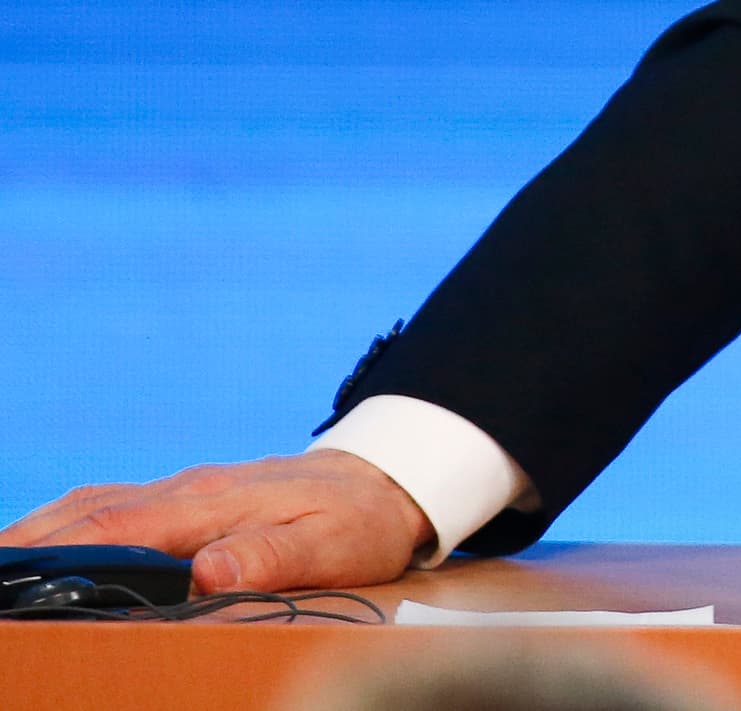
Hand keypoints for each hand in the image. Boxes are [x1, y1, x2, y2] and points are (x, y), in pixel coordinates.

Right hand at [4, 452, 431, 591]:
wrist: (388, 476)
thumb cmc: (360, 518)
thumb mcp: (331, 544)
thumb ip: (270, 556)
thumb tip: (208, 574)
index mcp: (212, 503)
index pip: (117, 529)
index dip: (57, 553)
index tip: (12, 577)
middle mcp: (186, 489)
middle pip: (87, 514)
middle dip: (27, 544)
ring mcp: (184, 488)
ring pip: (93, 504)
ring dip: (39, 531)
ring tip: (1, 563)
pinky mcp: (188, 496)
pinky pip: (113, 504)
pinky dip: (68, 523)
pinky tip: (45, 544)